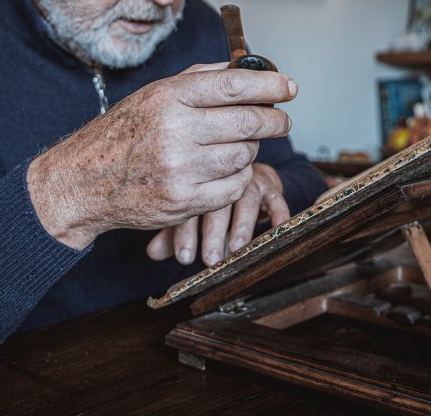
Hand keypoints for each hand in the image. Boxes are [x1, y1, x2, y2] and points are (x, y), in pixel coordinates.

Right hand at [26, 63, 297, 249]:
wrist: (83, 181)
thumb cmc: (122, 134)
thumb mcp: (152, 95)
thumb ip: (197, 79)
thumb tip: (242, 68)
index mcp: (168, 97)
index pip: (233, 85)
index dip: (269, 85)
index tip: (288, 87)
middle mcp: (175, 130)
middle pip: (248, 122)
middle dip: (274, 121)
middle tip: (281, 121)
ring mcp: (180, 168)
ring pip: (244, 156)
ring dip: (249, 150)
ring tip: (237, 145)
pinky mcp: (184, 201)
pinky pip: (233, 187)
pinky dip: (236, 179)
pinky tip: (223, 171)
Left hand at [145, 162, 289, 265]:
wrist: (242, 170)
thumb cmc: (211, 198)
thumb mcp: (191, 214)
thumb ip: (173, 233)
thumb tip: (152, 253)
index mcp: (198, 185)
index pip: (190, 207)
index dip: (186, 233)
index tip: (185, 257)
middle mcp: (222, 179)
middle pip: (217, 204)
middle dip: (213, 234)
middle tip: (210, 259)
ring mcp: (247, 180)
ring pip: (246, 200)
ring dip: (242, 224)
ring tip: (236, 248)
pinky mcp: (270, 185)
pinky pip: (276, 198)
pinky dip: (278, 213)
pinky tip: (276, 229)